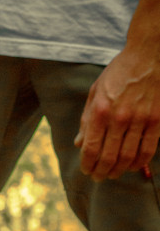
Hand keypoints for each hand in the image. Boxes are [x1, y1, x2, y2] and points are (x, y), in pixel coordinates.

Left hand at [75, 46, 159, 180]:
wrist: (149, 52)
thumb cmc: (120, 72)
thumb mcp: (96, 91)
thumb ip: (87, 119)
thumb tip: (78, 143)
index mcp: (100, 111)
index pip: (90, 148)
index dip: (87, 165)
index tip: (86, 170)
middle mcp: (119, 118)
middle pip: (108, 158)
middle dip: (101, 172)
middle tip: (99, 177)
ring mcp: (139, 119)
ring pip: (127, 157)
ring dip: (119, 171)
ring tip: (113, 174)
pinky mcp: (156, 120)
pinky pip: (147, 150)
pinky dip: (139, 163)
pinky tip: (132, 166)